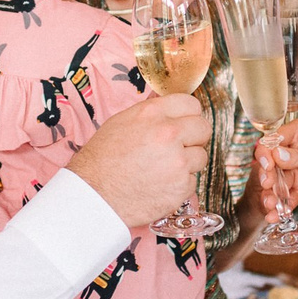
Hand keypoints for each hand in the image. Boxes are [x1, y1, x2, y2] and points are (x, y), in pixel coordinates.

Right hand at [67, 94, 209, 228]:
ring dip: (187, 163)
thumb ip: (151, 115)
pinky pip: (192, 181)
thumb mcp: (122, 123)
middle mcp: (168, 134)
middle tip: (179, 148)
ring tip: (163, 169)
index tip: (185, 124)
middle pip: (203, 128)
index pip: (191, 104)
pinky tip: (159, 185)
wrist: (94, 195)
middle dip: (194, 138)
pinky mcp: (181, 186)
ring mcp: (178, 161)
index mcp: (152, 114)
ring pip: (200, 156)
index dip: (188, 115)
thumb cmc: (102, 160)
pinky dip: (180, 185)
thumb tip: (170, 110)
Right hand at [255, 116, 297, 210]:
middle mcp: (294, 153)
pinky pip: (285, 199)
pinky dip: (279, 208)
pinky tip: (275, 215)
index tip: (267, 163)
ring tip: (270, 204)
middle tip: (268, 184)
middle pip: (271, 162)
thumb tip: (277, 155)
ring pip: (276, 183)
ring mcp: (296, 173)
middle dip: (266, 174)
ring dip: (270, 194)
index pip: (275, 139)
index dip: (267, 150)